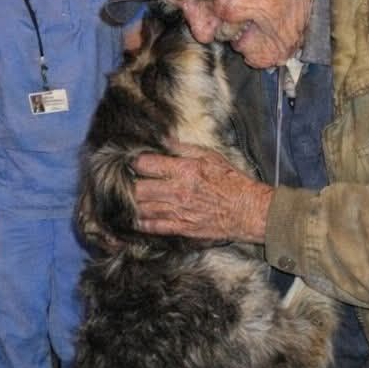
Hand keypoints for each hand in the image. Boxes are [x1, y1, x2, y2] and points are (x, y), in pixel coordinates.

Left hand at [133, 142, 272, 243]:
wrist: (247, 211)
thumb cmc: (231, 181)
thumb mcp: (211, 157)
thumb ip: (184, 149)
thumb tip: (164, 140)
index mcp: (184, 170)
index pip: (147, 164)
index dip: (134, 162)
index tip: (130, 161)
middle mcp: (177, 191)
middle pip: (139, 188)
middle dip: (127, 185)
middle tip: (121, 182)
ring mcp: (178, 211)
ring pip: (142, 208)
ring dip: (130, 205)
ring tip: (123, 200)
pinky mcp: (181, 228)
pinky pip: (154, 227)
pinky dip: (140, 223)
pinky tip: (133, 219)